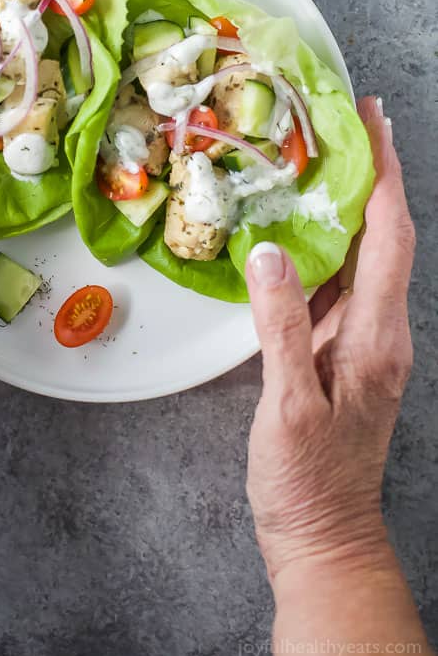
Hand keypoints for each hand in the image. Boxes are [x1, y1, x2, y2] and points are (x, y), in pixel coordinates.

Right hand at [245, 97, 414, 582]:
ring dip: (348, 203)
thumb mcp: (289, 404)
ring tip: (319, 158)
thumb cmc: (308, 479)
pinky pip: (337, 282)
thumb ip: (281, 326)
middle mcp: (379, 330)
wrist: (322, 534)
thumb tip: (268, 254)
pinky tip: (296, 231)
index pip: (387, 235)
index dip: (383, 174)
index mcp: (376, 336)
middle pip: (382, 235)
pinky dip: (324, 244)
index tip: (371, 121)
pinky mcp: (340, 351)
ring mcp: (362, 340)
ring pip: (361, 255)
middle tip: (345, 121)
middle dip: (371, 172)